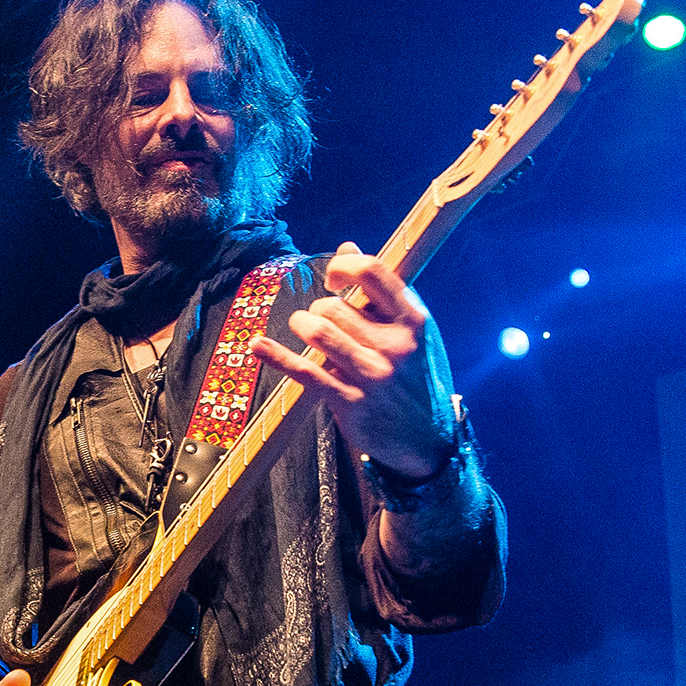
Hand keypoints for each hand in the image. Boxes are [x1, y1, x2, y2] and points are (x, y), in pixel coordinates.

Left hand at [248, 243, 456, 476]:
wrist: (427, 440)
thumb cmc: (415, 376)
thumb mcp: (411, 331)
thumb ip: (381, 291)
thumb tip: (348, 246)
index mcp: (413, 319)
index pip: (372, 272)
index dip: (342, 266)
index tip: (333, 279)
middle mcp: (394, 344)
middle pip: (334, 306)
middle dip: (319, 309)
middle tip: (322, 322)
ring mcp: (371, 374)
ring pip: (318, 331)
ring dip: (302, 325)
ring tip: (305, 330)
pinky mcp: (348, 399)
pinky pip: (305, 371)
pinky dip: (276, 356)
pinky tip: (257, 345)